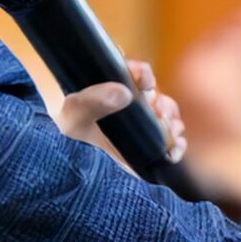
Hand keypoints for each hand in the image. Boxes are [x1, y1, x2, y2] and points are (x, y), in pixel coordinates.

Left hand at [55, 59, 187, 164]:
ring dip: (172, 122)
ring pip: (167, 116)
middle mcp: (127, 104)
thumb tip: (123, 92)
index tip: (144, 84)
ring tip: (167, 131)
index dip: (142, 74)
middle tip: (157, 114)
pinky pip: (170, 141)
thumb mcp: (74, 115)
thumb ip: (93, 101)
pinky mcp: (145, 147)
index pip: (133, 72)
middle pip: (156, 95)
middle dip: (162, 103)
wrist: (63, 169)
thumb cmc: (66, 136)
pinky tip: (173, 151)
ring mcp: (138, 126)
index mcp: (109, 88)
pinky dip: (177, 144)